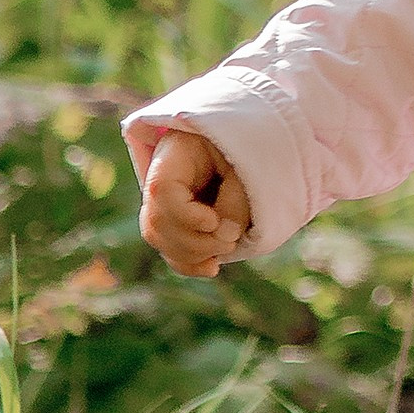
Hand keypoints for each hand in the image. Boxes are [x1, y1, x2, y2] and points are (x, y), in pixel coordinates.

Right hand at [139, 128, 249, 277]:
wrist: (255, 144)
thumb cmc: (252, 147)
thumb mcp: (249, 164)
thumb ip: (236, 198)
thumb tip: (224, 237)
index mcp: (175, 152)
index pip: (161, 189)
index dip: (184, 214)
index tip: (213, 222)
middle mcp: (161, 177)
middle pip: (157, 220)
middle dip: (194, 241)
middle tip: (231, 241)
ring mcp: (164, 201)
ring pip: (160, 238)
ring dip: (193, 254)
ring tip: (227, 248)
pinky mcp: (176, 221)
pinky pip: (170, 248)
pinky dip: (189, 263)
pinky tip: (212, 268)